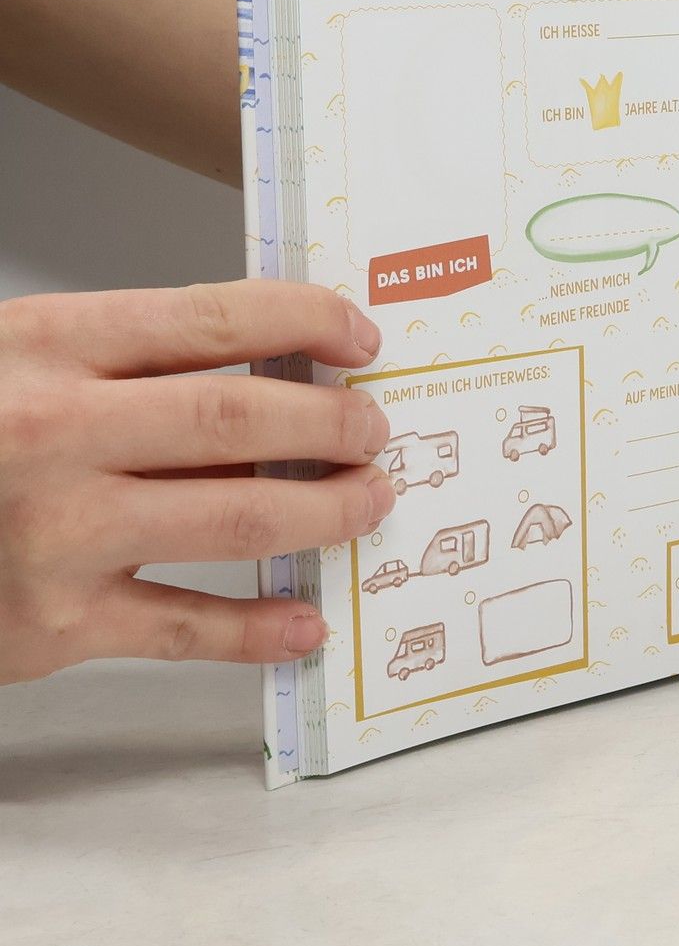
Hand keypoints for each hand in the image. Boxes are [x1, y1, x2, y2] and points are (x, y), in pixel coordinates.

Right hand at [0, 280, 394, 682]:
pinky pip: (186, 628)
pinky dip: (260, 627)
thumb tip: (282, 368)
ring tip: (370, 499)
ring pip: (238, 517)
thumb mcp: (21, 360)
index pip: (216, 317)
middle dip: (335, 422)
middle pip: (241, 417)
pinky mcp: (52, 626)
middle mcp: (54, 434)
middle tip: (376, 429)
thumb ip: (132, 362)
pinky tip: (307, 620)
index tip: (361, 337)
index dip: (309, 319)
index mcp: (48, 346)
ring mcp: (56, 535)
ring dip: (327, 509)